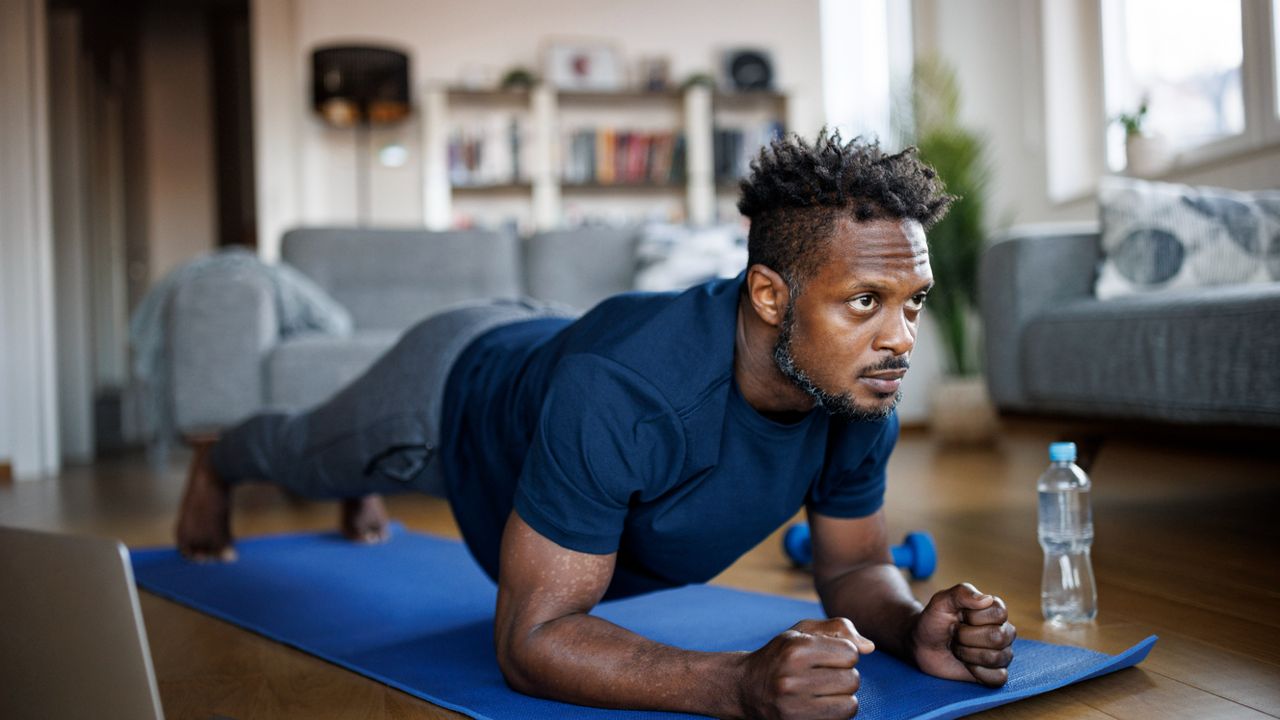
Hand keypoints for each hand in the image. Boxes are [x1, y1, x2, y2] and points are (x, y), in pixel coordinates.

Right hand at [736, 618, 875, 719]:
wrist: (745, 688)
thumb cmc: (780, 656)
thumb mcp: (801, 632)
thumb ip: (837, 629)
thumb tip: (869, 647)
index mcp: (796, 649)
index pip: (850, 653)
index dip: (845, 654)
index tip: (829, 657)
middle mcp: (793, 677)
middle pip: (852, 680)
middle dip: (845, 676)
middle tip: (827, 675)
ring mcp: (793, 705)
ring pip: (850, 703)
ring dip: (843, 697)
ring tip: (825, 691)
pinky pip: (840, 719)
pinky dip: (837, 712)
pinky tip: (822, 704)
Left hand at [910, 583, 1015, 686]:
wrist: (922, 644)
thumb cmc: (934, 620)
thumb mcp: (941, 601)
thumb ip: (962, 593)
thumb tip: (986, 599)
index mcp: (994, 610)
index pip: (999, 614)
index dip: (974, 617)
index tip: (960, 616)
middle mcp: (1003, 631)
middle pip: (998, 637)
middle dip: (966, 637)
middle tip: (955, 635)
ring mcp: (1001, 653)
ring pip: (996, 658)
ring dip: (967, 654)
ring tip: (958, 648)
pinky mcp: (995, 674)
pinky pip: (998, 677)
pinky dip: (977, 672)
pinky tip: (967, 665)